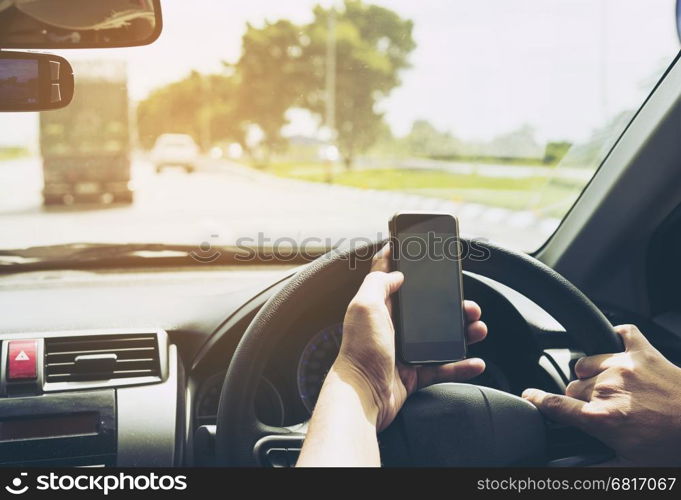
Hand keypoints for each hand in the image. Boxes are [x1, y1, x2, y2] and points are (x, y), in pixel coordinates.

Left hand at [333, 244, 486, 430]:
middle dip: (452, 306)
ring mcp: (405, 352)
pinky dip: (461, 366)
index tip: (424, 256)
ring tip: (478, 328)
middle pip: (427, 311)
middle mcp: (393, 328)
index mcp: (380, 308)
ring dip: (463, 333)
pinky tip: (475, 361)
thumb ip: (378, 283)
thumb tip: (395, 272)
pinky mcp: (414, 374)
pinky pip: (443, 368)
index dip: (405, 266)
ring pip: (441, 338)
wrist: (363, 396)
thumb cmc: (360, 351)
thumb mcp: (364, 306)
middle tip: (468, 305)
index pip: (392, 280)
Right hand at [523, 325, 680, 465]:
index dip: (537, 400)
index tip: (530, 396)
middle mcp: (607, 389)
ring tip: (613, 387)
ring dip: (594, 374)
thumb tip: (562, 474)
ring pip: (586, 363)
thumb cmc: (673, 447)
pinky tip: (618, 351)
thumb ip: (592, 469)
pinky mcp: (641, 351)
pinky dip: (615, 339)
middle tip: (603, 410)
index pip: (555, 406)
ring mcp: (622, 366)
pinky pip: (619, 333)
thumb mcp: (632, 469)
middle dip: (581, 399)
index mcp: (601, 419)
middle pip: (572, 387)